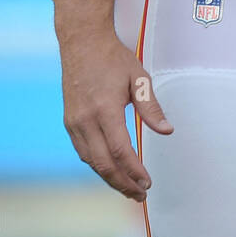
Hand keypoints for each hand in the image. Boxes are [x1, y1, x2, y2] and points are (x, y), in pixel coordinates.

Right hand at [55, 0, 172, 200]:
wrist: (81, 42)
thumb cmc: (112, 57)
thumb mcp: (138, 78)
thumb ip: (151, 107)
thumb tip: (166, 130)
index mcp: (104, 109)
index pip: (120, 150)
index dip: (134, 170)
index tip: (147, 182)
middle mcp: (85, 119)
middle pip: (103, 163)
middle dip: (123, 183)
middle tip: (140, 194)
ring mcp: (73, 122)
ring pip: (91, 161)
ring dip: (109, 178)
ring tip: (128, 188)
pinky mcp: (69, 121)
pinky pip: (83, 151)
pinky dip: (97, 165)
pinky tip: (110, 169)